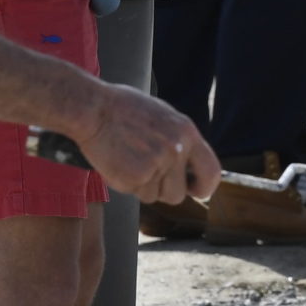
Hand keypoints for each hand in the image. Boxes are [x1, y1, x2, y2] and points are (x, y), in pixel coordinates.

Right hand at [68, 83, 218, 204]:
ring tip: (129, 162)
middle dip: (164, 192)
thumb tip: (189, 163)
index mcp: (187, 132)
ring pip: (155, 197)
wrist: (93, 109)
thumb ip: (179, 140)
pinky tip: (118, 163)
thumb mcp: (163, 116)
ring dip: (143, 188)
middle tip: (148, 178)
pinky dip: (125, 184)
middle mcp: (176, 150)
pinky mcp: (136, 177)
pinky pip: (135, 194)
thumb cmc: (123, 109)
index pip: (212, 171)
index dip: (204, 187)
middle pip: (179, 194)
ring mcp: (157, 165)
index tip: (195, 191)